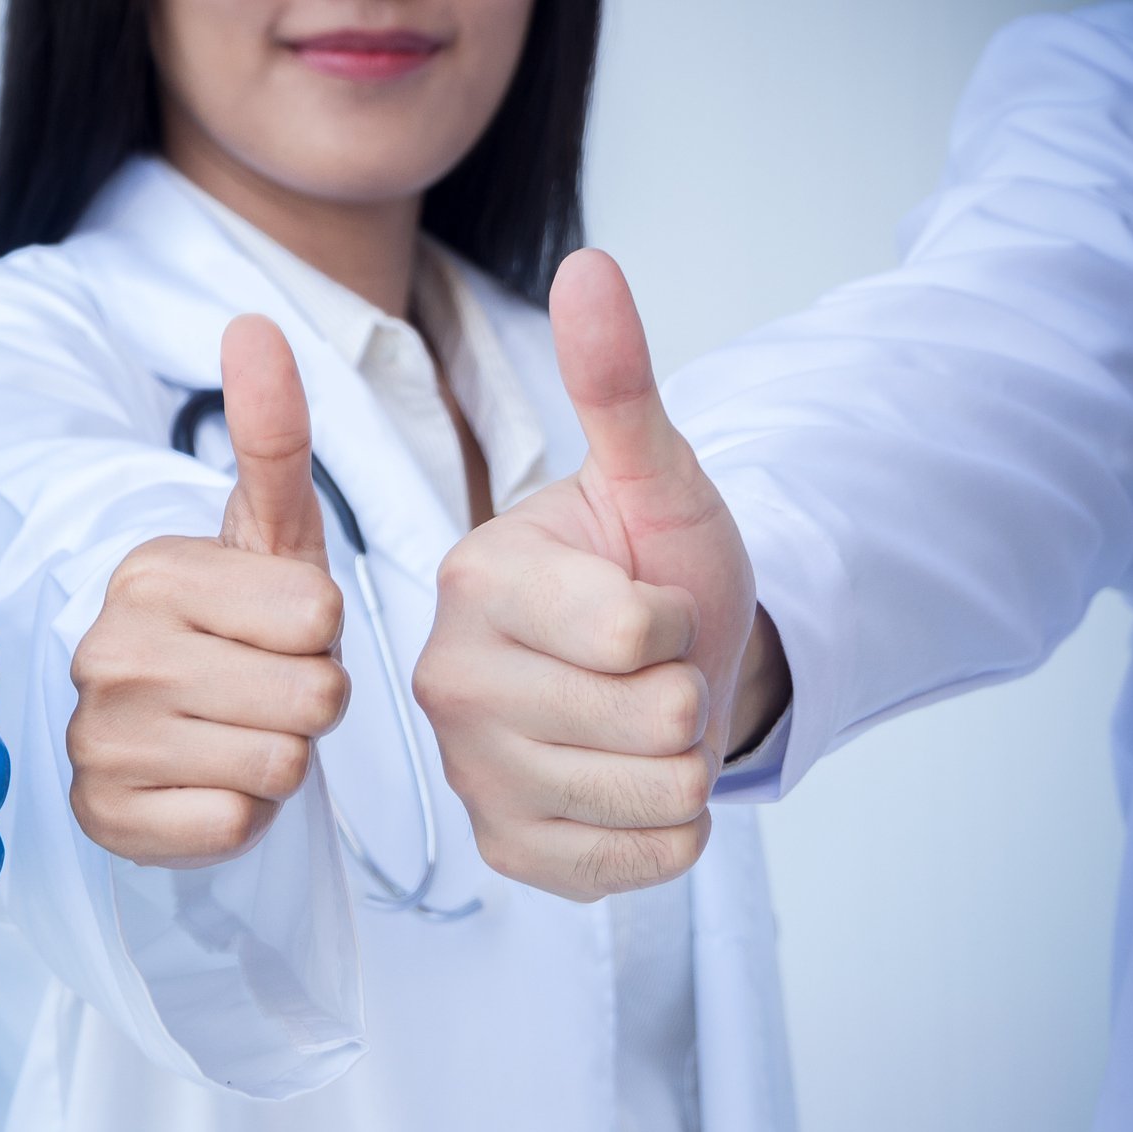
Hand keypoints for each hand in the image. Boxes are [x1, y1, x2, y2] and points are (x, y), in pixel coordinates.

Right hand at [67, 315, 349, 867]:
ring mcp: (98, 741)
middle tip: (267, 694)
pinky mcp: (105, 818)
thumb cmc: (240, 635)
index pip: (320, 616)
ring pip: (282, 764)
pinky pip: (235, 825)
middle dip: (312, 704)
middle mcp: (109, 652)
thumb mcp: (269, 538)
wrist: (175, 741)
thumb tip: (255, 323)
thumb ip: (272, 437)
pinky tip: (207, 786)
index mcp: (149, 573)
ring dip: (281, 762)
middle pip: (312, 697)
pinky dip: (241, 817)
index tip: (279, 637)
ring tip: (240, 737)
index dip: (323, 637)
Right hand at [413, 250, 778, 900]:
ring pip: (656, 794)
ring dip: (682, 760)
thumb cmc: (649, 569)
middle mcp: (448, 682)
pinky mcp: (504, 847)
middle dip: (684, 692)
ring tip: (641, 723)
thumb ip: (619, 386)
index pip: (634, 633)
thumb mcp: (654, 480)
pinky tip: (636, 782)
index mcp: (474, 582)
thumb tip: (589, 268)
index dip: (675, 620)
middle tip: (648, 671)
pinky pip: (641, 862)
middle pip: (652, 719)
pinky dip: (670, 829)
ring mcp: (471, 773)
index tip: (645, 604)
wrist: (648, 671)